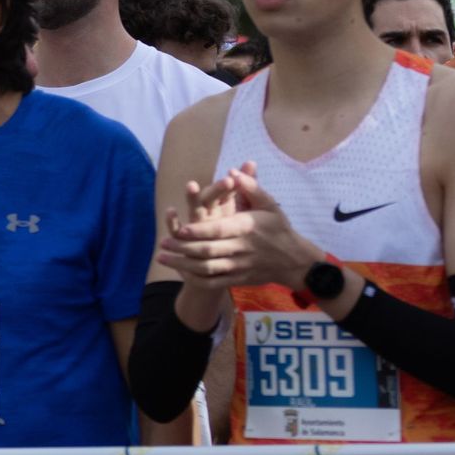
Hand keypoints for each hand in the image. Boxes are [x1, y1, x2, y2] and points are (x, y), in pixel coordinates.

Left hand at [157, 169, 320, 291]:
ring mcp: (239, 267)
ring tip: (162, 257)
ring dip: (182, 264)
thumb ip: (251, 187)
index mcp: (246, 229)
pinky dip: (195, 279)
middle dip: (182, 248)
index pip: (218, 231)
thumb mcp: (268, 204)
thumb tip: (233, 172)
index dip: (198, 231)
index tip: (179, 228)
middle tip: (162, 242)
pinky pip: (213, 283)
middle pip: (208, 251)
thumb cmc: (278, 228)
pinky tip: (180, 272)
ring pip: (207, 268)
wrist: (293, 261)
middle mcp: (241, 249)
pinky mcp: (237, 280)